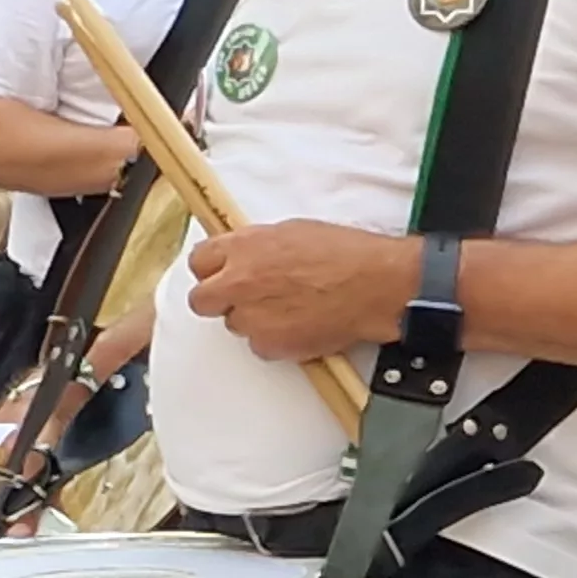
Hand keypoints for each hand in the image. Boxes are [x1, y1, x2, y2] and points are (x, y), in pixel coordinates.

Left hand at [185, 221, 409, 363]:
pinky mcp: (270, 344)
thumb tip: (243, 254)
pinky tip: (300, 325)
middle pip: (201, 300)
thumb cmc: (346, 254)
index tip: (221, 274)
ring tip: (288, 310)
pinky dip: (275, 340)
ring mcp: (251, 316)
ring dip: (253, 320)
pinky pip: (259, 346)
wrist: (378, 285)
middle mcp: (238, 282)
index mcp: (242, 248)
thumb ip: (256, 246)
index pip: (199, 261)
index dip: (212, 270)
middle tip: (244, 298)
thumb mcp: (292, 231)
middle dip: (218, 300)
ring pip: (234, 324)